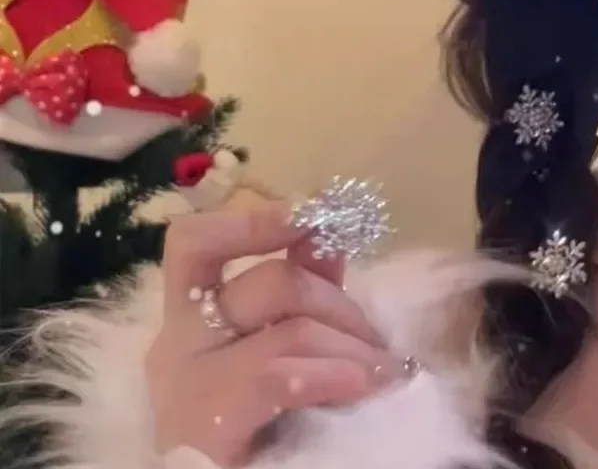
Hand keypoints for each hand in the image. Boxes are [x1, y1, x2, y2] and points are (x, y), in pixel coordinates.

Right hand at [146, 189, 404, 467]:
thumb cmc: (251, 420)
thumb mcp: (274, 344)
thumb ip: (299, 292)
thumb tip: (329, 240)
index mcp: (188, 316)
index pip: (196, 242)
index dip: (255, 220)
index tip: (314, 212)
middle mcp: (177, 341)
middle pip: (269, 280)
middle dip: (337, 300)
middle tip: (375, 337)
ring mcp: (186, 383)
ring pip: (288, 325)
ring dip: (350, 344)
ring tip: (384, 371)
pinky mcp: (206, 422)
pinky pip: (279, 373)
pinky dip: (332, 373)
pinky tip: (361, 383)